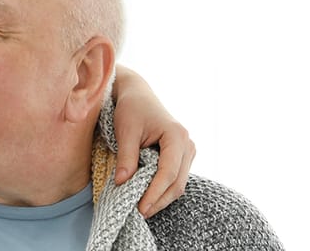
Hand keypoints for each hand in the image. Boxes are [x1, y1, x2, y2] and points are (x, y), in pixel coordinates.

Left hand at [111, 65, 194, 217]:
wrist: (137, 95)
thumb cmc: (131, 109)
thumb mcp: (125, 131)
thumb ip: (126, 157)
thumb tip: (122, 183)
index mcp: (177, 136)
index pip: (168, 172)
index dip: (154, 193)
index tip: (140, 208)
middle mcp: (187, 144)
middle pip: (177, 183)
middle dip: (158, 200)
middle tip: (138, 214)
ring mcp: (187, 151)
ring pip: (178, 184)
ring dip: (161, 198)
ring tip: (141, 209)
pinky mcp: (181, 156)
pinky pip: (175, 178)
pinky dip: (162, 190)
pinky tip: (146, 197)